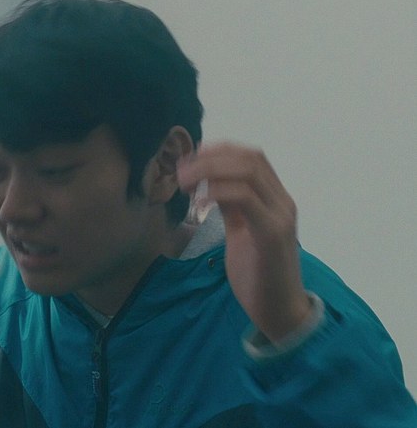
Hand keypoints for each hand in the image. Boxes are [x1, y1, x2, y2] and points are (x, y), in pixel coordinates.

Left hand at [177, 143, 312, 342]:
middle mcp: (282, 201)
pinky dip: (218, 193)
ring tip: (184, 183)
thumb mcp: (240, 231)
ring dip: (210, 171)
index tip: (190, 158)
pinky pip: (245, 199)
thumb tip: (210, 183)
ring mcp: (280, 216)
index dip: (219, 150)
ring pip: (248, 172)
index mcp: (275, 199)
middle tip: (180, 171)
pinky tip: (200, 204)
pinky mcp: (272, 234)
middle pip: (249, 158)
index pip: (251, 157)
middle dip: (210, 158)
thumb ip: (231, 206)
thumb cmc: (258, 274)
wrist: (279, 311)